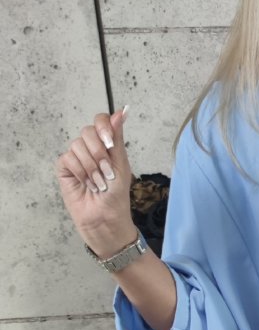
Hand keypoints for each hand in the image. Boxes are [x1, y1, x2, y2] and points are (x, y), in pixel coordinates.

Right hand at [55, 108, 135, 256]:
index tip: (110, 143)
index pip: (100, 120)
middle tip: (107, 173)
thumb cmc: (116, 195)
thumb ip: (117, 138)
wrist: (105, 218)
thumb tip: (122, 111)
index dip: (103, 127)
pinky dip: (80, 172)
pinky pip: (68, 158)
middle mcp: (91, 148)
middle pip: (87, 132)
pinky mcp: (65, 168)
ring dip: (91, 167)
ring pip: (77, 146)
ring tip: (98, 183)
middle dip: (99, 153)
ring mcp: (76, 157)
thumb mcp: (121, 165)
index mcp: (107, 145)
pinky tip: (86, 184)